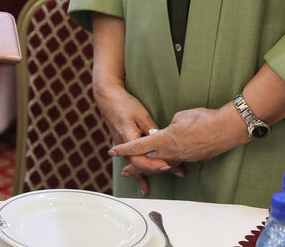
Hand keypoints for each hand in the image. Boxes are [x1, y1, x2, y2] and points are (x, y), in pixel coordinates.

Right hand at [94, 80, 179, 194]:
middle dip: (159, 169)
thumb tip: (163, 141)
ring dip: (150, 173)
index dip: (155, 165)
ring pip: (137, 166)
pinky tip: (143, 186)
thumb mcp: (142, 115)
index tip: (169, 165)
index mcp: (129, 139)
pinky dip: (139, 174)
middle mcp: (124, 147)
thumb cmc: (124, 105)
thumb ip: (152, 131)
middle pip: (141, 165)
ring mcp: (123, 147)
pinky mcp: (124, 145)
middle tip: (176, 170)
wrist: (108, 98)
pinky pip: (133, 162)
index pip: (141, 160)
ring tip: (166, 180)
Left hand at [110, 105, 248, 168]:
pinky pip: (175, 162)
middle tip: (124, 172)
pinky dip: (167, 163)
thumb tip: (166, 131)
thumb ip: (168, 126)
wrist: (225, 129)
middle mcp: (170, 153)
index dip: (124, 149)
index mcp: (163, 140)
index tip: (112, 152)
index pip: (138, 146)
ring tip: (142, 172)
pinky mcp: (191, 159)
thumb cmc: (202, 119)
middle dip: (134, 167)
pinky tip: (165, 164)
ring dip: (151, 167)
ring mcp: (181, 158)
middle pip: (147, 161)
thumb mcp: (179, 117)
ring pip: (161, 164)